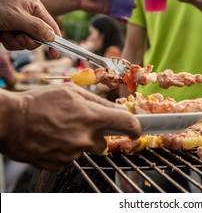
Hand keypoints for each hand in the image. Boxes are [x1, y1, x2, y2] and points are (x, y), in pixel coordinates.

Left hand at [0, 0, 60, 58]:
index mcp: (35, 8)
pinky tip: (2, 35)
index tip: (55, 54)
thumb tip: (53, 38)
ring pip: (28, 44)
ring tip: (6, 33)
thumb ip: (37, 27)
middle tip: (20, 37)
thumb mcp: (17, 17)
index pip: (52, 26)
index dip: (55, 40)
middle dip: (29, 40)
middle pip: (41, 38)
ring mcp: (20, 27)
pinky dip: (9, 43)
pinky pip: (17, 46)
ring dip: (17, 42)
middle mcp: (30, 17)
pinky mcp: (11, 34)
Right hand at [1, 83, 140, 170]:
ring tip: (62, 129)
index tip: (135, 129)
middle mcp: (84, 138)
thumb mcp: (72, 92)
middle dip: (98, 133)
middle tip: (81, 123)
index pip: (127, 125)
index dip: (135, 127)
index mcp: (91, 117)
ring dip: (80, 140)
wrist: (9, 121)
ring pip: (87, 149)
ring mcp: (72, 154)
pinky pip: (71, 157)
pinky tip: (54, 138)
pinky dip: (66, 149)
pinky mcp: (60, 164)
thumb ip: (98, 102)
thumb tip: (118, 109)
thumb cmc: (39, 102)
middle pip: (105, 142)